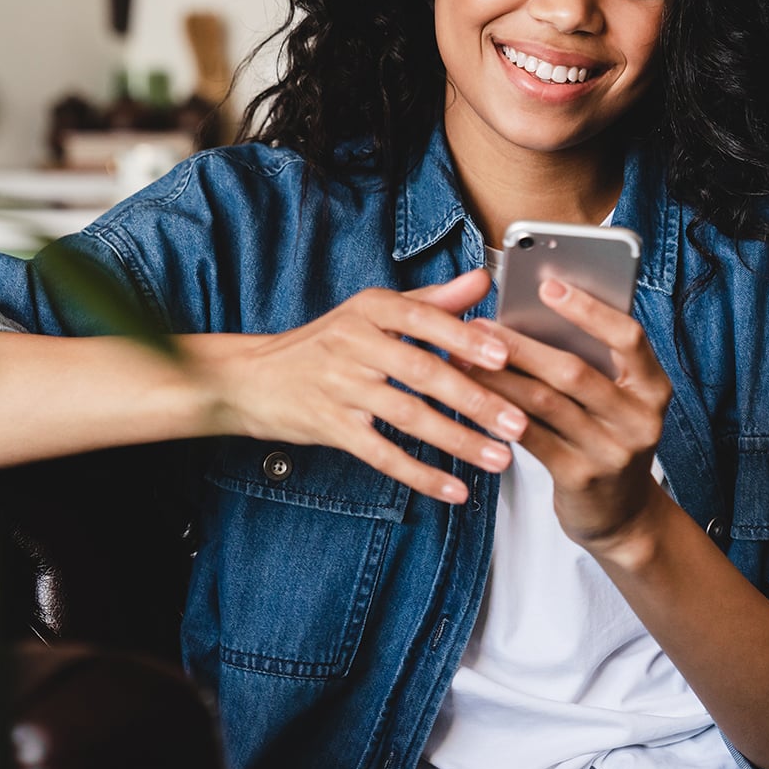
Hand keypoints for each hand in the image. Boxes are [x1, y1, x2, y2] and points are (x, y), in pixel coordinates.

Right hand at [200, 270, 527, 502]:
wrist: (251, 378)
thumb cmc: (324, 344)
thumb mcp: (372, 312)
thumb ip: (432, 300)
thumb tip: (483, 279)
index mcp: (369, 308)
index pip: (423, 319)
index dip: (464, 339)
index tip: (504, 357)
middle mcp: (354, 343)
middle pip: (422, 371)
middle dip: (475, 399)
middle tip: (517, 421)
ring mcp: (340, 386)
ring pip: (407, 416)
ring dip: (458, 440)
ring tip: (498, 458)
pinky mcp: (330, 426)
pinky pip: (381, 454)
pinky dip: (420, 474)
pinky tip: (453, 490)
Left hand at [469, 278, 671, 549]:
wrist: (621, 515)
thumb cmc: (607, 438)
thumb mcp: (617, 399)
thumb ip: (591, 361)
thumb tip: (531, 312)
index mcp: (653, 387)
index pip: (628, 337)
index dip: (589, 309)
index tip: (549, 285)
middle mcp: (640, 419)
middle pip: (574, 370)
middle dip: (520, 345)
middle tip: (479, 325)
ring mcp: (612, 451)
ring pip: (545, 402)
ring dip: (499, 376)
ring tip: (463, 357)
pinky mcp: (581, 478)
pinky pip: (530, 437)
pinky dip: (498, 413)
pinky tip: (473, 396)